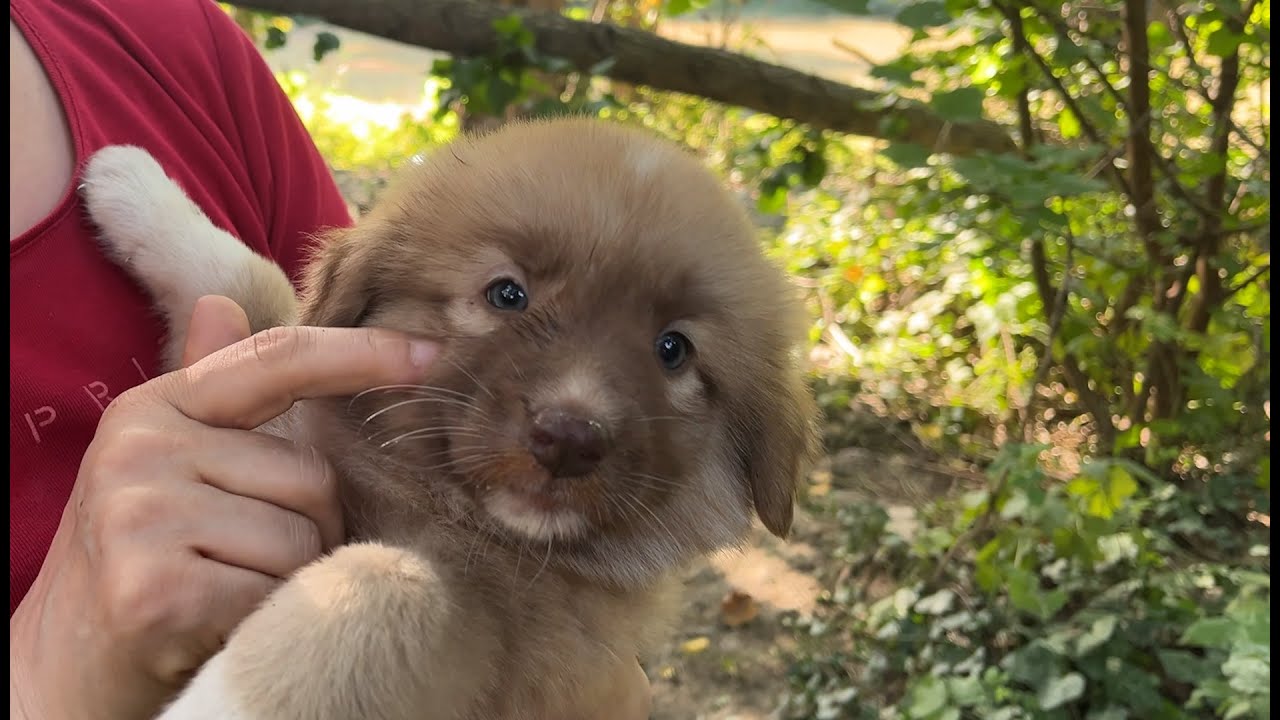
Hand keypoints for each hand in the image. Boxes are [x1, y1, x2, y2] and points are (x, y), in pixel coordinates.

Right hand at [9, 296, 438, 719]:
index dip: (362, 353)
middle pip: (311, 476)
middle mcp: (143, 449)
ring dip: (288, 578)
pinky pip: (273, 592)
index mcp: (157, 407)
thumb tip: (221, 303)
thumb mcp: (169, 463)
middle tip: (249, 560)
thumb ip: (211, 394)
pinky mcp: (155, 588)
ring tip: (232, 589)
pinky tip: (220, 623)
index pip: (277, 360)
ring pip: (301, 538)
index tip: (433, 356)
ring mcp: (143, 517)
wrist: (70, 663)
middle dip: (308, 528)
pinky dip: (265, 616)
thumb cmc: (142, 554)